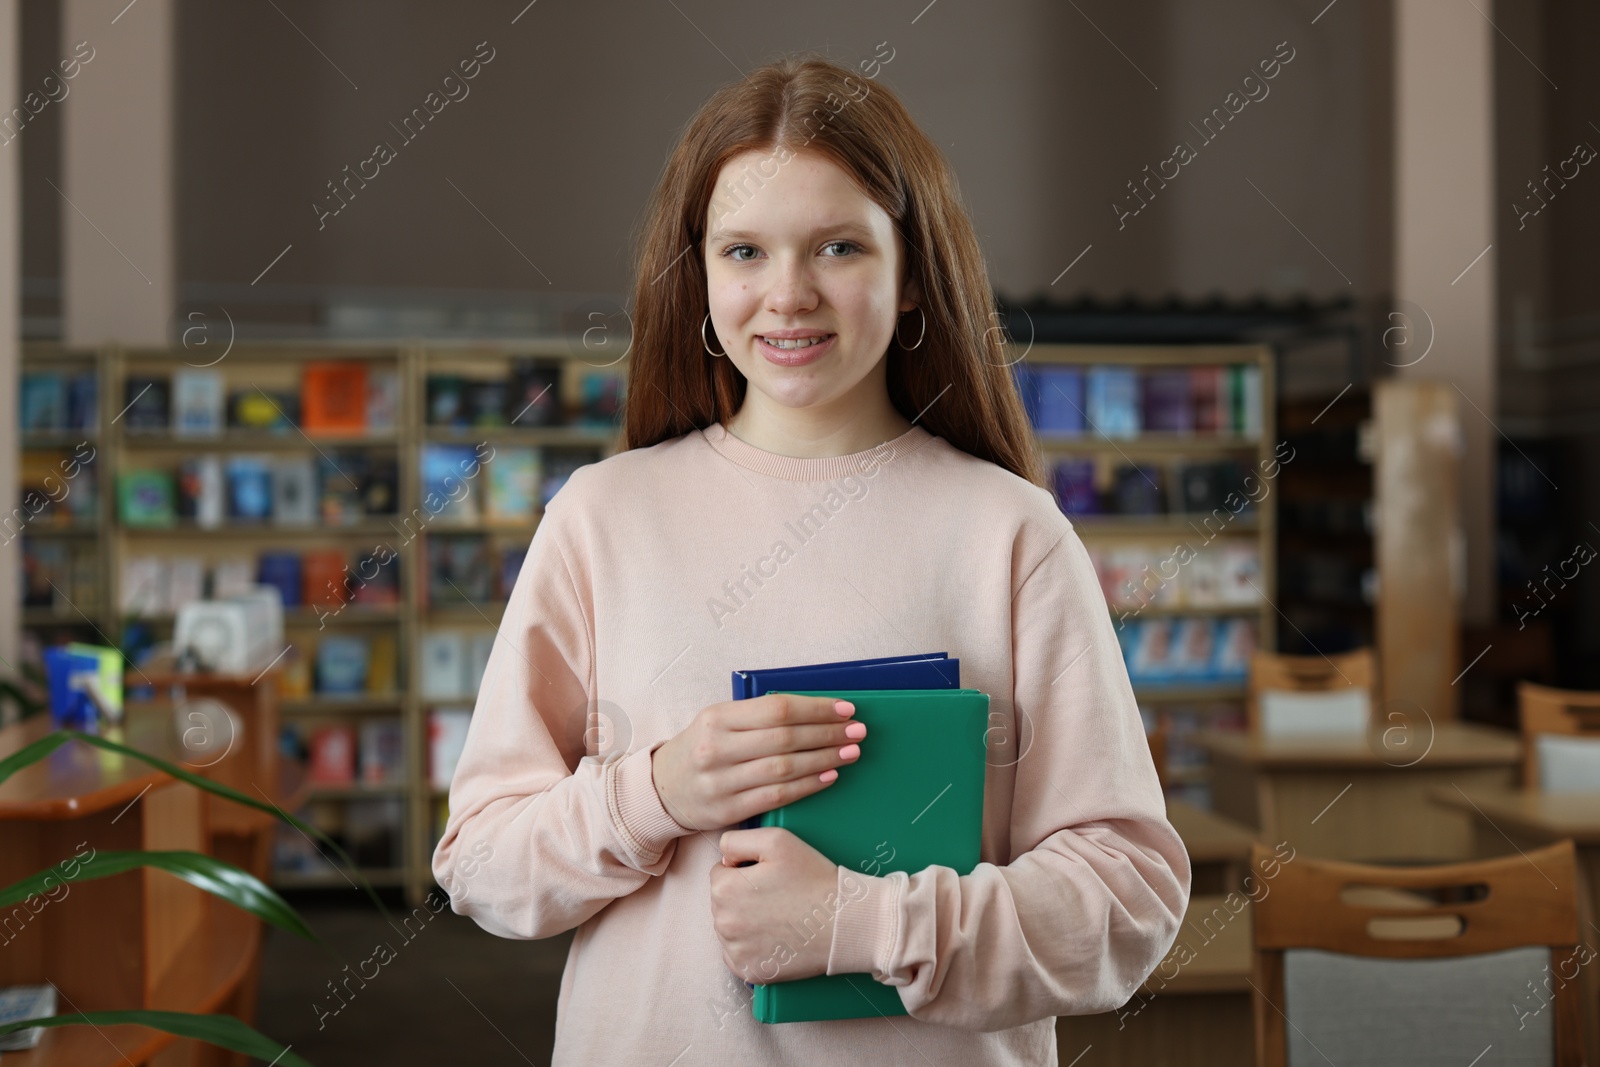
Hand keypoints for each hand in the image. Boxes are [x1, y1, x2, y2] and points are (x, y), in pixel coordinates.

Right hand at [651, 694, 866, 830]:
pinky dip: (808, 785)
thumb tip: (815, 710)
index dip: (816, 709)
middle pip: (785, 739)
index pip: (777, 709)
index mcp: (717, 718)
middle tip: (857, 731)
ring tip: (851, 752)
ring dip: (824, 759)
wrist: (663, 789)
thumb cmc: (702, 748)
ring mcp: (721, 782)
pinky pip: (777, 796)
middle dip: (828, 733)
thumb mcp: (719, 721)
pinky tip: (829, 776)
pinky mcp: (729, 810)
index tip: (846, 709)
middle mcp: (717, 749)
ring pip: (784, 769)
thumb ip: (758, 715)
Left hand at [710, 827, 842, 983]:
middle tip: (778, 896)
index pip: (720, 873)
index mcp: (724, 889)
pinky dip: (752, 947)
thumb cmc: (814, 879)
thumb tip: (723, 859)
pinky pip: (738, 954)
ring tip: (780, 916)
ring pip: (730, 927)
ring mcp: (735, 951)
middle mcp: (723, 923)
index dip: (745, 870)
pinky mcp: (749, 971)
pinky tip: (775, 937)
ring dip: (746, 921)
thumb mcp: (776, 839)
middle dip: (743, 896)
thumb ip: (736, 840)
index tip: (769, 877)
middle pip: (722, 902)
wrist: (845, 922)